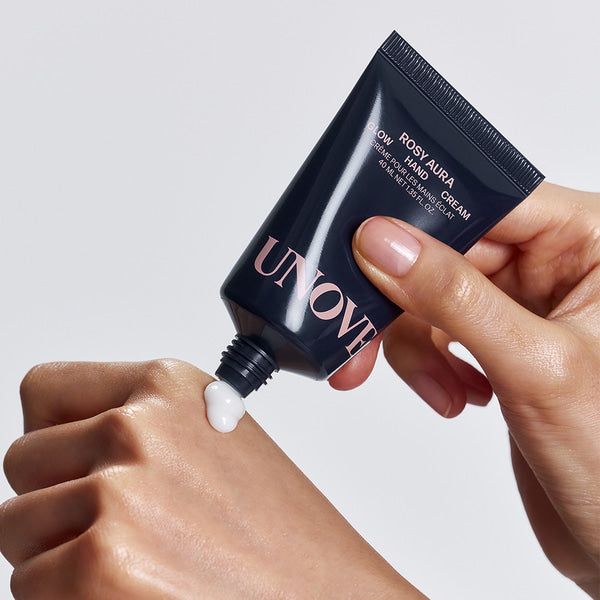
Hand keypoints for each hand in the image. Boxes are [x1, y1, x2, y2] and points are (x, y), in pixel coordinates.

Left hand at [0, 360, 424, 599]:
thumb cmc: (279, 533)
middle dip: (55, 498)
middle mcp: (138, 427)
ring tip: (139, 562)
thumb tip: (68, 442)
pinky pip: (29, 584)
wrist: (327, 597)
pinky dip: (66, 599)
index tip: (77, 460)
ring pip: (17, 527)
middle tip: (121, 526)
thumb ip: (140, 426)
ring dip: (57, 551)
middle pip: (24, 461)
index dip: (56, 434)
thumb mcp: (214, 441)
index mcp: (169, 384)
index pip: (45, 390)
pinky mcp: (97, 569)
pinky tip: (137, 592)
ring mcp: (117, 495)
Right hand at [330, 182, 599, 596]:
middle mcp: (554, 264)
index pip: (488, 201)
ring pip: (429, 295)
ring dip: (413, 345)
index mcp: (589, 242)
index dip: (423, 217)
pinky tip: (454, 395)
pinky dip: (426, 363)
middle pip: (444, 250)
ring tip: (438, 392)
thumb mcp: (535, 368)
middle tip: (360, 335)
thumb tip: (383, 243)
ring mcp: (520, 304)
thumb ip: (456, 299)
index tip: (364, 241)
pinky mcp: (494, 340)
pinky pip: (434, 330)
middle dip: (400, 301)